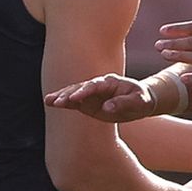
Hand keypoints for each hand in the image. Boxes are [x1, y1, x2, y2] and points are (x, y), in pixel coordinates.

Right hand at [45, 72, 159, 123]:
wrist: (140, 102)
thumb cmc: (142, 99)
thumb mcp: (140, 101)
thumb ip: (124, 103)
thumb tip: (107, 108)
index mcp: (110, 82)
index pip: (95, 86)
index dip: (84, 92)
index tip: (75, 98)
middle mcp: (98, 86)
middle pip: (80, 88)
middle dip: (69, 94)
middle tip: (58, 101)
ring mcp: (91, 94)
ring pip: (74, 94)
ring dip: (62, 97)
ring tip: (49, 101)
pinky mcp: (88, 103)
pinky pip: (73, 102)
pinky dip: (63, 102)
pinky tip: (50, 102)